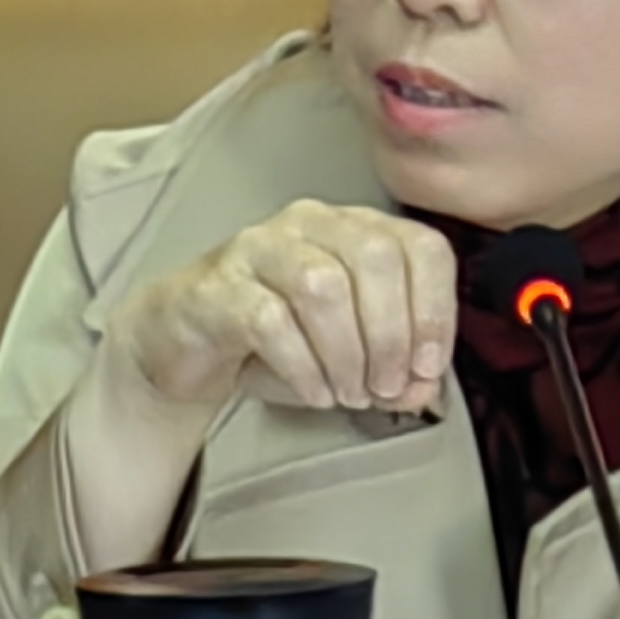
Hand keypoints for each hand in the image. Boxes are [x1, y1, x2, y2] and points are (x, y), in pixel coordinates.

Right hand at [107, 200, 457, 423]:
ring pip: (323, 285)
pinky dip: (303, 366)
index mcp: (355, 229)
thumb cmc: (276, 340)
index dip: (436, 310)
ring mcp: (259, 247)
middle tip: (386, 388)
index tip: (429, 367)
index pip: (421, 247)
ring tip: (349, 394)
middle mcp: (310, 224)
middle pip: (376, 258)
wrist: (183, 342)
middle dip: (391, 335)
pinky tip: (314, 393)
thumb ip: (396, 370)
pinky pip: (270, 319)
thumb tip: (425, 389)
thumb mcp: (350, 357)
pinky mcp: (218, 284)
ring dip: (347, 353)